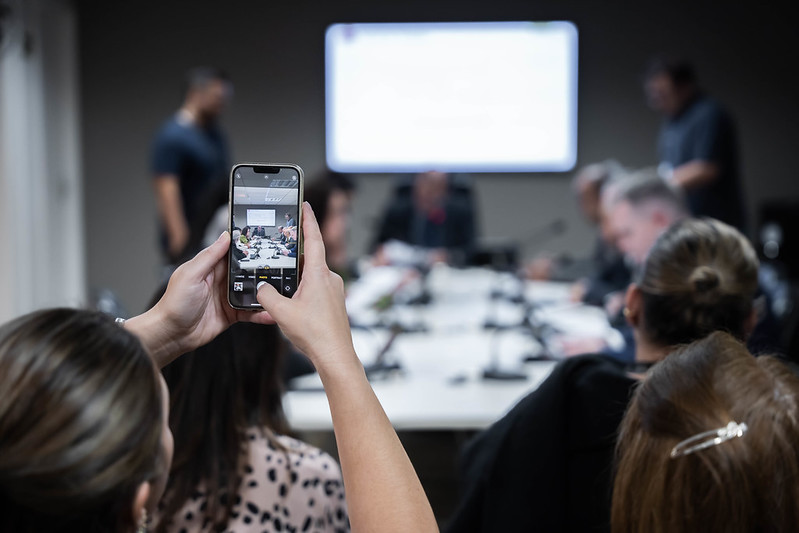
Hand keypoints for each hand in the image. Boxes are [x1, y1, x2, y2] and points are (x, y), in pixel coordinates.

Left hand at [127, 231, 273, 366]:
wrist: (172, 334)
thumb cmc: (174, 303)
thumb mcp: (191, 274)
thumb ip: (209, 256)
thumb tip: (225, 236)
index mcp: (210, 267)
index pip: (231, 252)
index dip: (246, 247)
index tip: (264, 241)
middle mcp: (220, 281)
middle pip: (246, 271)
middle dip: (261, 270)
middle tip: (280, 267)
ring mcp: (227, 298)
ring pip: (252, 292)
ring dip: (264, 293)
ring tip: (280, 291)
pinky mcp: (232, 314)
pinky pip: (250, 312)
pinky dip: (261, 313)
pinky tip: (270, 313)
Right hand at [257, 202, 355, 370]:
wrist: (335, 356)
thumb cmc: (315, 334)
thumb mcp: (281, 312)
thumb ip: (267, 295)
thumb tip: (261, 288)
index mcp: (319, 274)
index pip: (314, 239)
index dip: (308, 219)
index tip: (305, 204)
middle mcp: (330, 279)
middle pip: (310, 258)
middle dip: (295, 254)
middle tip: (281, 247)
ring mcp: (334, 291)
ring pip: (312, 276)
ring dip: (297, 277)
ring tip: (281, 284)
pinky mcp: (334, 303)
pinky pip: (316, 290)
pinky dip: (302, 291)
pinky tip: (291, 304)